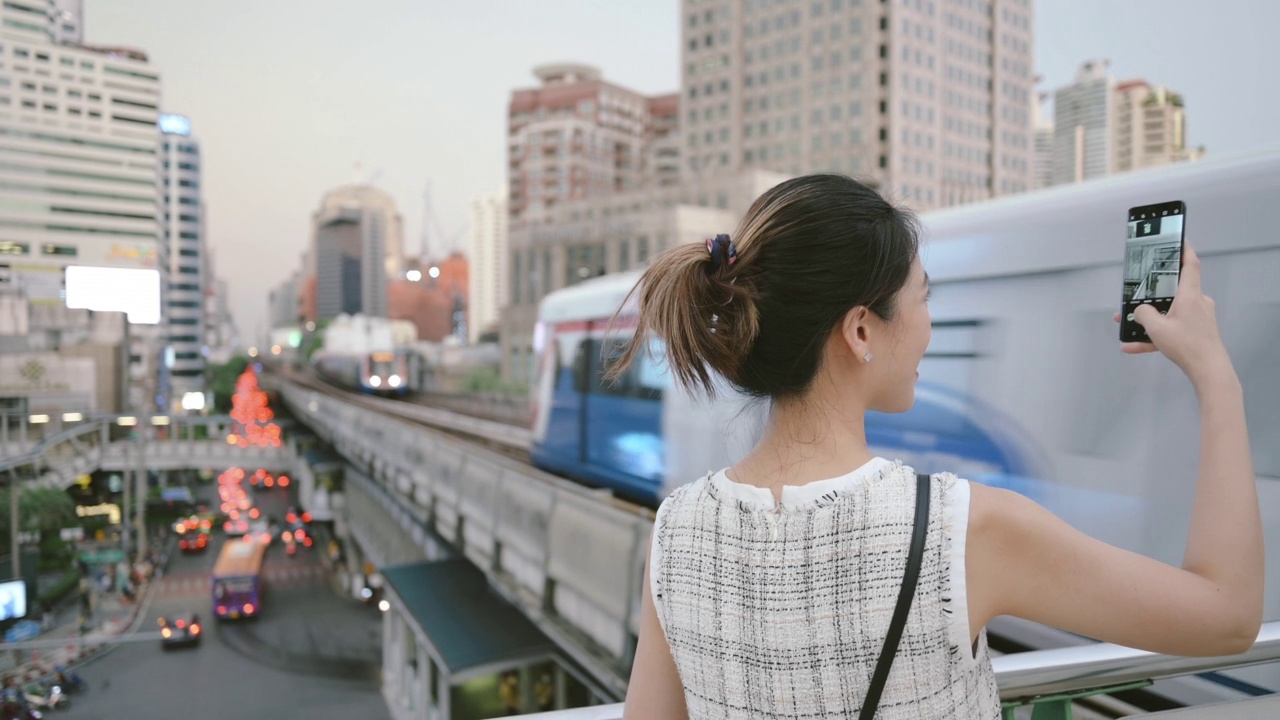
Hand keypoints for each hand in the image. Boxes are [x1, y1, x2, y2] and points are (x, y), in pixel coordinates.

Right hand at [1112, 242, 1231, 381]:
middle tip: (1134, 293)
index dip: (1184, 251)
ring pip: (1168, 313)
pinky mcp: (1197, 333)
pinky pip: (1171, 330)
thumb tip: (1139, 310)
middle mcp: (1197, 302)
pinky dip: (1153, 337)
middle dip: (1150, 295)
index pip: (1190, 265)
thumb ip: (1143, 314)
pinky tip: (1132, 347)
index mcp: (1190, 295)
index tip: (1179, 240)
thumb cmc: (1186, 343)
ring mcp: (1198, 318)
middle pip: (1173, 292)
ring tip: (1125, 326)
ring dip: (1148, 320)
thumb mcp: (1157, 328)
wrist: (1209, 370)